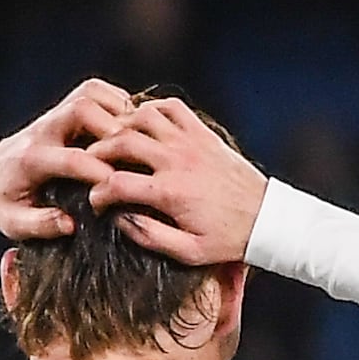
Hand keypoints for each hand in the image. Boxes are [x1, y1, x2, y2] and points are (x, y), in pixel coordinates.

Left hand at [0, 81, 133, 239]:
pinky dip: (117, 102)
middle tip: (137, 153)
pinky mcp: (62, 109)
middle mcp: (43, 130)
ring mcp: (53, 116)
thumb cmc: (1, 203)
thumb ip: (39, 224)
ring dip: (119, 110)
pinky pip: (93, 91)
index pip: (71, 158)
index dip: (100, 171)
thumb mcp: (12, 223)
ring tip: (139, 137)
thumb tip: (70, 224)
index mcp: (31, 159)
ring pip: (90, 93)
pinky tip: (130, 127)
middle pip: (82, 109)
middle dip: (114, 129)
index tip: (121, 187)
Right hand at [86, 93, 270, 267]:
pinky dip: (150, 109)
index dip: (97, 192)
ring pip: (142, 117)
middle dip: (98, 152)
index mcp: (171, 193)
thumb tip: (118, 218)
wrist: (266, 219)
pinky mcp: (202, 133)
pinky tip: (142, 124)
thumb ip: (150, 237)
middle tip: (92, 164)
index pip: (115, 183)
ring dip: (121, 126)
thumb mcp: (189, 252)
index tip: (96, 202)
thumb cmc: (227, 240)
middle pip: (121, 142)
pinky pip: (170, 108)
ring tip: (113, 142)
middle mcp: (177, 161)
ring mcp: (190, 142)